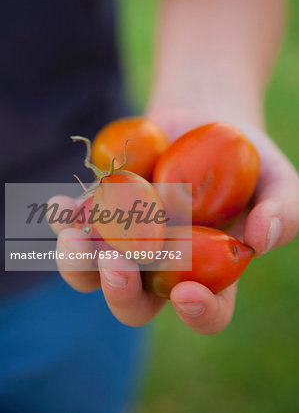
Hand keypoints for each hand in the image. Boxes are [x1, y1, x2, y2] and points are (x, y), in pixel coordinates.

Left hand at [48, 115, 298, 334]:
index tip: (188, 294)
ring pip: (93, 275)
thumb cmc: (248, 156)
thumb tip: (260, 239)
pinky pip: (76, 226)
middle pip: (135, 304)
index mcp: (208, 272)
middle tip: (117, 262)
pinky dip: (63, 219)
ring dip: (77, 264)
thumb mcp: (278, 180)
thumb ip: (282, 211)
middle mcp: (162, 266)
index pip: (207, 311)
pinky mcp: (103, 212)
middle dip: (121, 293)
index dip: (198, 313)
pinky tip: (59, 204)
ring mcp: (128, 241)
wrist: (206, 120)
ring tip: (74, 235)